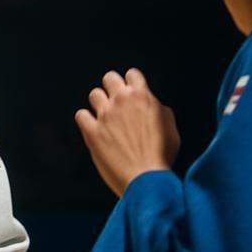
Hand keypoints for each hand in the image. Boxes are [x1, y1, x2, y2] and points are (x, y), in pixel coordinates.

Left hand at [75, 68, 179, 196]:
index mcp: (142, 96)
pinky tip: (92, 127)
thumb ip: (158, 109)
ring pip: (94, 94)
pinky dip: (85, 120)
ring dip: (99, 104)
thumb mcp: (170, 126)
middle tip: (115, 101)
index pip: (132, 74)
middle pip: (109, 78)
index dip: (131, 83)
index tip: (130, 91)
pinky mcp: (92, 132)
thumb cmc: (161, 155)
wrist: (146, 177)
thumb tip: (151, 105)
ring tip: (104, 116)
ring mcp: (105, 116)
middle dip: (112, 88)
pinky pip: (81, 115)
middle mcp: (121, 101)